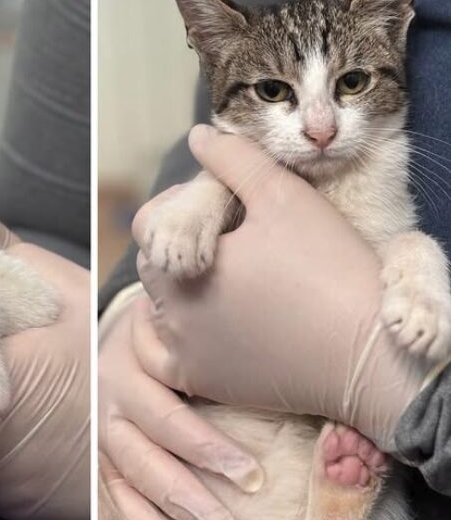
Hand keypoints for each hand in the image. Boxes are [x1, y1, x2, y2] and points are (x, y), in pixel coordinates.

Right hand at [98, 291, 263, 519]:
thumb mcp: (192, 319)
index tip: (253, 478)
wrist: (137, 326)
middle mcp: (112, 388)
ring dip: (162, 515)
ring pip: (126, 474)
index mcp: (136, 355)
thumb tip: (283, 344)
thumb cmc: (183, 326)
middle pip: (145, 449)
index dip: (206, 447)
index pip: (168, 411)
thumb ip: (218, 332)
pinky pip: (113, 492)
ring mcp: (102, 421)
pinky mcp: (102, 449)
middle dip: (186, 492)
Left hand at [133, 125, 431, 451]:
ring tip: (226, 276)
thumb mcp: (283, 197)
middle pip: (154, 266)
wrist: (370, 353)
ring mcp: (184, 356)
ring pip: (160, 309)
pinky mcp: (205, 383)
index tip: (220, 210)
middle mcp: (169, 316)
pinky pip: (168, 357)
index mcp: (179, 267)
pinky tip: (207, 319)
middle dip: (182, 247)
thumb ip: (235, 160)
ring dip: (181, 288)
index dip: (180, 208)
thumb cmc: (329, 268)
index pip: (150, 226)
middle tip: (228, 241)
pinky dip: (178, 336)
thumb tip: (199, 136)